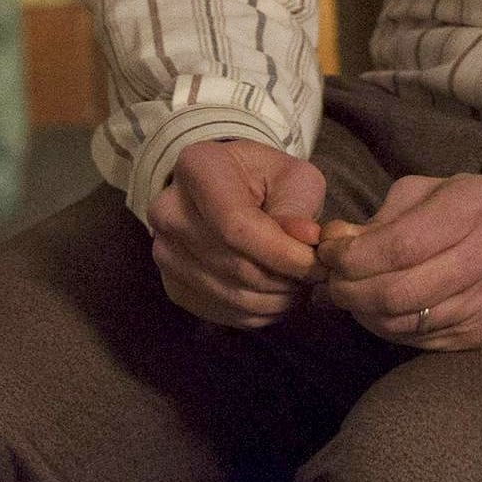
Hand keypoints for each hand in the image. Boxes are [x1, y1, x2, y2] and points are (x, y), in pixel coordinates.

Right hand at [148, 138, 326, 328]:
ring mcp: (164, 251)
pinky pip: (219, 311)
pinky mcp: (172, 283)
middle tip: (315, 276)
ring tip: (299, 285)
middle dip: (283, 279)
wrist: (227, 190)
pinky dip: (256, 312)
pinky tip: (276, 296)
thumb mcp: (291, 176)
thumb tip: (306, 240)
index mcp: (198, 168)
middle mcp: (169, 211)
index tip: (316, 263)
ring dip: (274, 300)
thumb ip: (298, 206)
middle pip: (233, 264)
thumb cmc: (264, 179)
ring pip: (228, 294)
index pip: (237, 225)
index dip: (281, 253)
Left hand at [318, 173, 481, 350]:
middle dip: (351, 291)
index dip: (354, 257)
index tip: (329, 256)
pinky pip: (418, 340)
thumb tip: (330, 243)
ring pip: (406, 322)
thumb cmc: (473, 215)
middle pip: (400, 291)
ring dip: (365, 313)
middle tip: (334, 284)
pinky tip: (381, 311)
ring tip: (353, 297)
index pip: (401, 245)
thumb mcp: (433, 194)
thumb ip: (382, 217)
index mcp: (473, 206)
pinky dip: (388, 328)